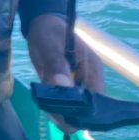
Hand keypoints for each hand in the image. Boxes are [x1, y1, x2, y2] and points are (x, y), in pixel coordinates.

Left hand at [27, 13, 104, 132]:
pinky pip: (65, 104)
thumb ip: (56, 65)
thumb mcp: (50, 45)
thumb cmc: (48, 32)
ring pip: (75, 108)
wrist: (41, 25)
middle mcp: (89, 79)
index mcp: (92, 68)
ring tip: (46, 107)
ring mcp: (78, 84)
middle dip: (71, 114)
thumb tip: (63, 87)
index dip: (85, 111)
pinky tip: (45, 104)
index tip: (66, 115)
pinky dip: (56, 107)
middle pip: (87, 108)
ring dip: (62, 112)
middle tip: (52, 112)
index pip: (97, 98)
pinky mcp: (67, 87)